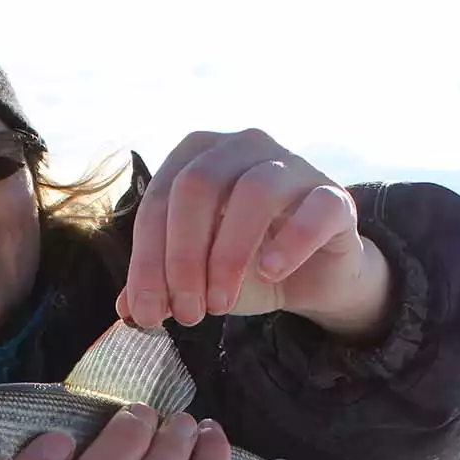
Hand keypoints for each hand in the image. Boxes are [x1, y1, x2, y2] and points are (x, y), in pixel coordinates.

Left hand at [116, 128, 385, 334]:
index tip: (148, 312)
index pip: (158, 200)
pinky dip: (291, 242)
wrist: (312, 274)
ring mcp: (292, 165)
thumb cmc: (244, 262)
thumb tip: (125, 309)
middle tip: (187, 313)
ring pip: (254, 192)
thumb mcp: (194, 277)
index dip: (147, 260)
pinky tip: (271, 273)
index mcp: (196, 155)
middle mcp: (242, 146)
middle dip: (183, 257)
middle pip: (198, 186)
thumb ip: (158, 285)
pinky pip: (316, 209)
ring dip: (229, 255)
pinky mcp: (334, 195)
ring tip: (220, 305)